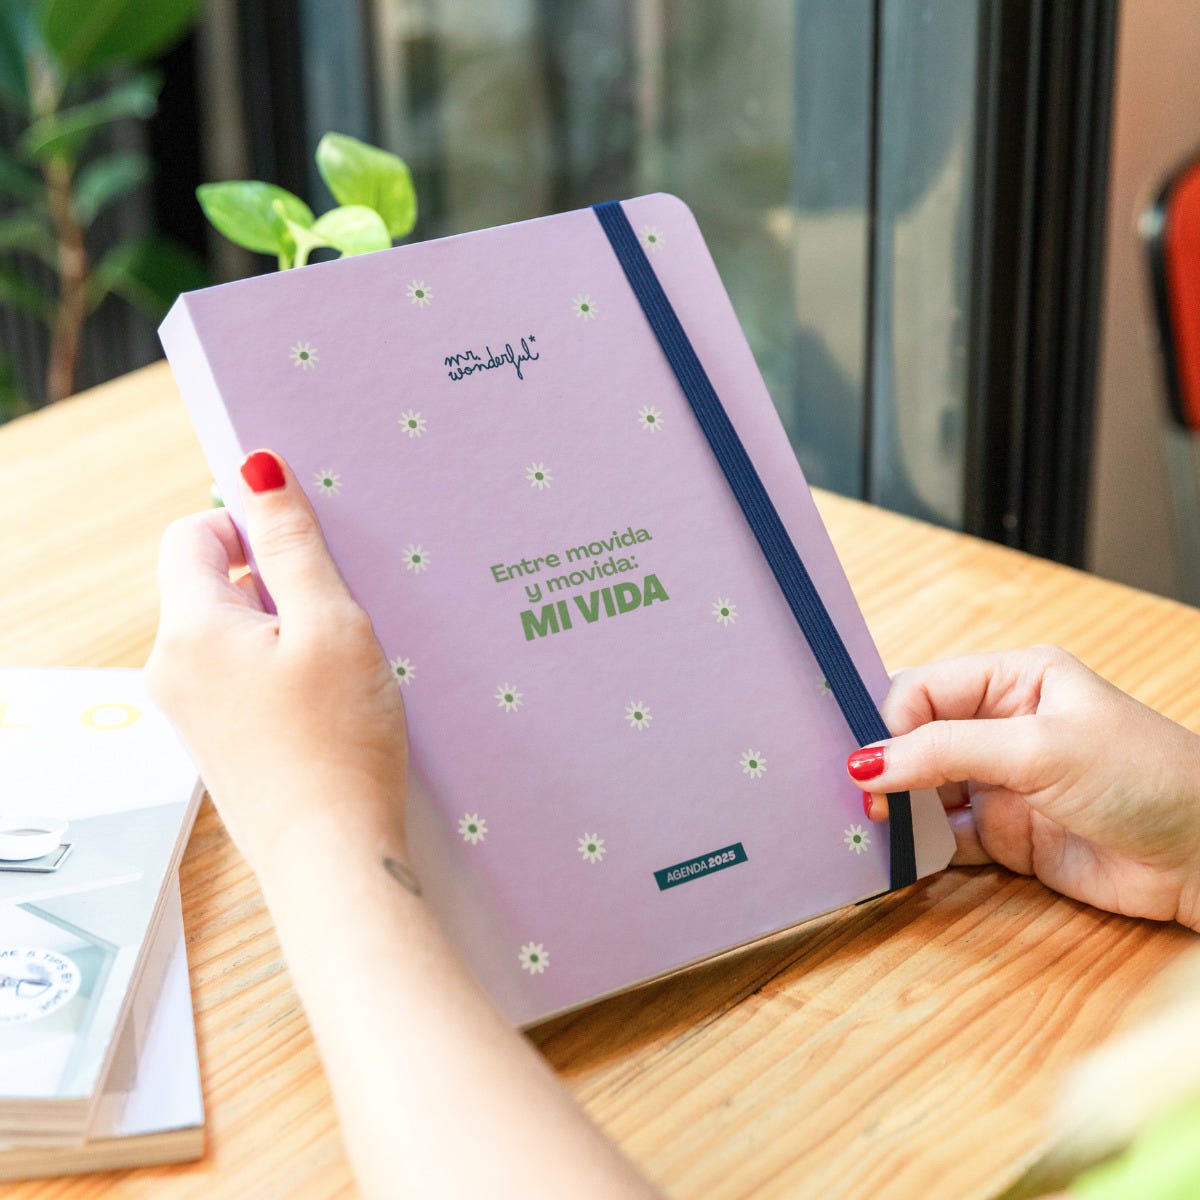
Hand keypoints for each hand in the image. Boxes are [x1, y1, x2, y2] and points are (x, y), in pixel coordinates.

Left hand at [145, 450, 407, 875]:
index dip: (248, 525)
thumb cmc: (339, 743)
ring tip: (342, 662)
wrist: (333, 858)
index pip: (193, 535)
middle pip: (213, 584)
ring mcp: (191, 713)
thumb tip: (258, 469)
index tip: (306, 549)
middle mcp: (173, 670)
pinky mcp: (218, 743)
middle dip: (276, 581)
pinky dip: (281, 670)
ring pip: (231, 633)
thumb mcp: (330, 624)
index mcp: (190, 631)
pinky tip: (330, 699)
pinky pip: (240, 677)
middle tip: (339, 609)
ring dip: (284, 628)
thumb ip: (293, 543)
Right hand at [846, 647, 1199, 929]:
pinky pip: (945, 836)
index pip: (924, 690)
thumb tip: (868, 761)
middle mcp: (1001, 726)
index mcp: (1014, 680)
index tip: (865, 761)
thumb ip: (947, 751)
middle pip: (916, 739)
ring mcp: (1002, 783)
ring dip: (898, 808)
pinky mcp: (1006, 835)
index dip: (889, 721)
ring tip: (870, 828)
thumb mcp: (1040, 748)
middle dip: (885, 764)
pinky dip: (920, 847)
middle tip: (859, 797)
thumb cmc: (1148, 777)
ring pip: (924, 790)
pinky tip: (901, 855)